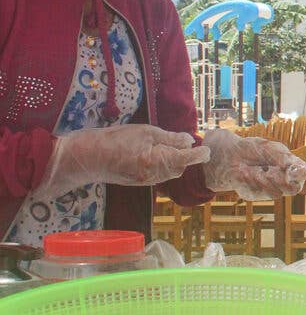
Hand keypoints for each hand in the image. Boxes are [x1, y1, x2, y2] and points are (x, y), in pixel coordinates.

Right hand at [38, 125, 209, 194]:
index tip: (208, 150)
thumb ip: (169, 138)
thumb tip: (189, 141)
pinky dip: (163, 164)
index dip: (199, 155)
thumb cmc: (115, 140)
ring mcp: (146, 181)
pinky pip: (158, 173)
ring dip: (175, 160)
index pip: (185, 160)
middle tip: (191, 143)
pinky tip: (158, 153)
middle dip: (186, 157)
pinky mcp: (138, 181)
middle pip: (179, 167)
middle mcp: (154, 176)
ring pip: (169, 171)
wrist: (87, 158)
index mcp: (157, 162)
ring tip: (174, 145)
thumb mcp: (146, 132)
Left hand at [202, 128, 305, 199]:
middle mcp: (282, 179)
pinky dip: (251, 181)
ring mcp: (269, 188)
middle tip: (270, 170)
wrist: (229, 155)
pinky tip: (245, 172)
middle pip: (294, 189)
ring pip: (276, 193)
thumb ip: (283, 157)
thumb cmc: (252, 149)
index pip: (303, 173)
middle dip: (282, 180)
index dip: (299, 172)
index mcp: (290, 166)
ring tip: (255, 169)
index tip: (290, 168)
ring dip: (264, 180)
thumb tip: (296, 169)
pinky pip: (258, 193)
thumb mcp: (269, 148)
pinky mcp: (255, 194)